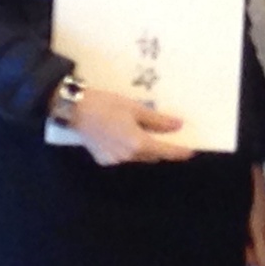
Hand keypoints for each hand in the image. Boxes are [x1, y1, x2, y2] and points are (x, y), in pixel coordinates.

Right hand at [67, 86, 191, 166]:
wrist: (73, 109)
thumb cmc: (106, 105)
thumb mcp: (136, 108)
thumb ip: (158, 120)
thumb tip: (178, 126)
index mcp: (138, 144)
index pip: (165, 151)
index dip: (179, 152)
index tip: (190, 152)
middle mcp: (127, 156)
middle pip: (152, 155)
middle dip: (160, 147)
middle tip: (166, 136)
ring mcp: (114, 160)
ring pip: (137, 157)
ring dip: (144, 148)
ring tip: (144, 132)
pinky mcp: (102, 159)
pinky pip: (123, 157)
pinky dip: (128, 149)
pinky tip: (125, 135)